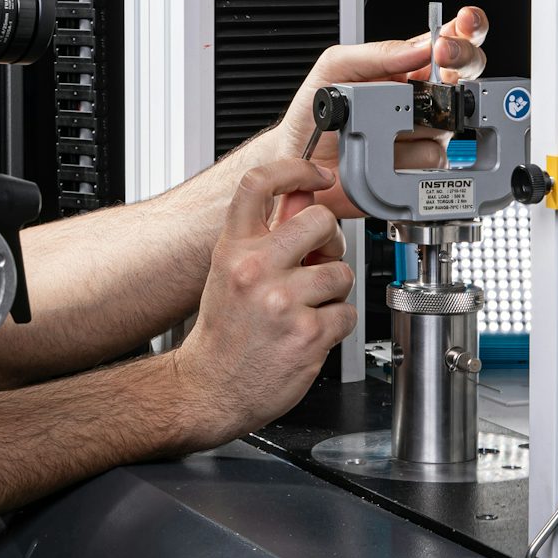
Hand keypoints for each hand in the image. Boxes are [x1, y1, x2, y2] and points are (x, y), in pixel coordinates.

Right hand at [172, 160, 356, 446]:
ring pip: (341, 271)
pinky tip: (311, 333)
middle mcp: (256, 270)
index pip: (258, 183)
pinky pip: (347, 313)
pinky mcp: (308, 334)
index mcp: (233, 249)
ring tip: (307, 308)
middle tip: (316, 262)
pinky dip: (336, 325)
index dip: (295, 168)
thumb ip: (265, 236)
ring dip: (332, 292)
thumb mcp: (231, 273)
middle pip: (321, 221)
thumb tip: (301, 197)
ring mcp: (283, 302)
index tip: (317, 175)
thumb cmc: (222, 332)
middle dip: (328, 242)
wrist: (209, 389)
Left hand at [268, 5, 488, 215]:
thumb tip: (418, 48)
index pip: (447, 41)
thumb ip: (375, 54)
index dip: (465, 29)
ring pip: (449, 121)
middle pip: (464, 76)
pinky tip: (382, 151)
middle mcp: (421, 98)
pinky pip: (434, 157)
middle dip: (460, 63)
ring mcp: (423, 132)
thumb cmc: (312, 115)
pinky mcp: (419, 165)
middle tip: (442, 60)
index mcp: (404, 67)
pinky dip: (406, 154)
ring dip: (416, 120)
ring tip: (379, 123)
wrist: (297, 161)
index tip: (462, 25)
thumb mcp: (334, 70)